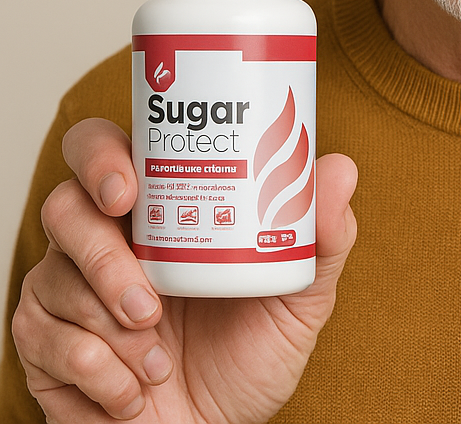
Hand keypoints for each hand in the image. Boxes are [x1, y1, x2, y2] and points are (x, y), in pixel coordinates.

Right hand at [12, 118, 357, 422]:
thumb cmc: (252, 353)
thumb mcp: (301, 297)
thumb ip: (323, 236)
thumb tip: (341, 168)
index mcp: (160, 207)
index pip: (108, 150)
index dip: (102, 156)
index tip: (128, 190)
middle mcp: (106, 238)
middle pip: (64, 206)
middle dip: (98, 247)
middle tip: (146, 289)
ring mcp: (67, 289)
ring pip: (54, 277)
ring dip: (113, 326)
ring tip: (161, 353)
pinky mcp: (44, 345)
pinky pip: (46, 342)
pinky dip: (101, 371)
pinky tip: (137, 386)